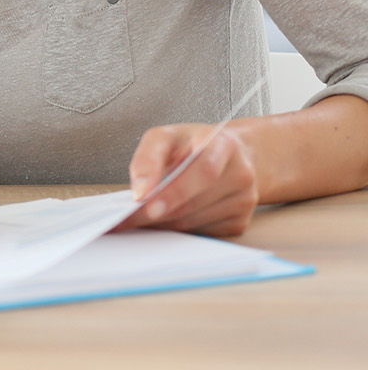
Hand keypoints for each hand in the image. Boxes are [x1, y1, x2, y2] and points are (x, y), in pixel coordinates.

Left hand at [119, 123, 258, 235]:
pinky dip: (177, 230)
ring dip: (162, 222)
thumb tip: (139, 192)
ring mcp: (244, 200)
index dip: (174, 189)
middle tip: (124, 218)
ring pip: (195, 221)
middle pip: (195, 201)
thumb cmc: (192, 145)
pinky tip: (162, 220)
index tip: (143, 200)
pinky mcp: (240, 221)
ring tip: (136, 218)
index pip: (204, 171)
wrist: (231, 156)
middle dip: (155, 211)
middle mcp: (241, 174)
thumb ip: (148, 157)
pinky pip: (202, 232)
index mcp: (223, 144)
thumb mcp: (166, 136)